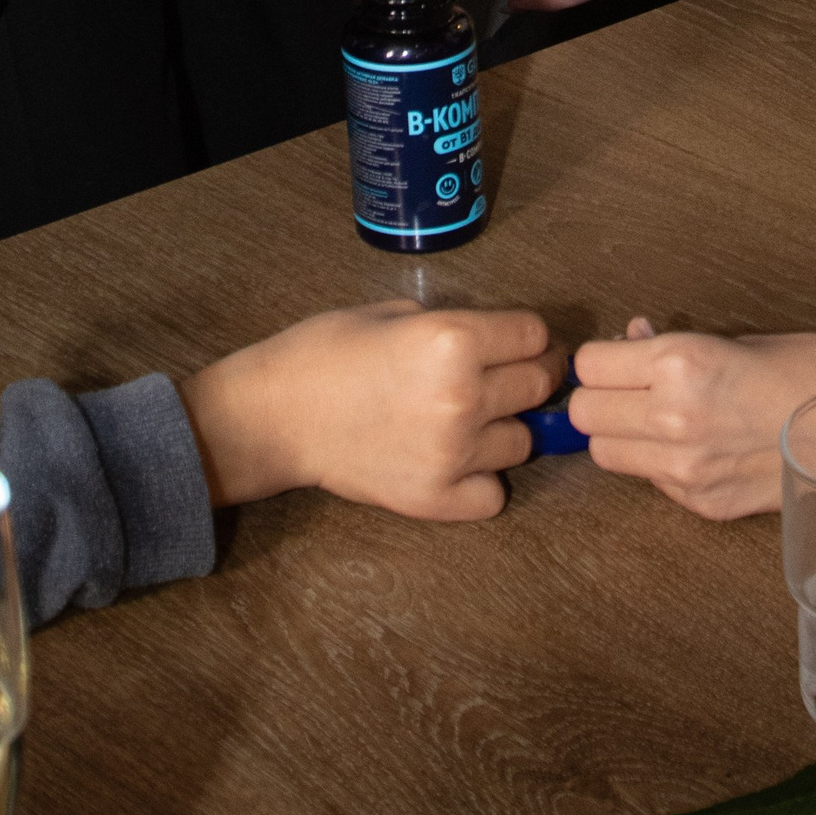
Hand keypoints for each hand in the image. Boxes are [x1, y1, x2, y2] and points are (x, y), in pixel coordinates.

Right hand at [179, 301, 558, 517]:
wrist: (276, 415)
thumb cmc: (327, 352)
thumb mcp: (396, 313)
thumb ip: (454, 326)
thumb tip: (497, 342)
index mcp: (453, 340)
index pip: (536, 336)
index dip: (528, 337)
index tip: (517, 344)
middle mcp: (462, 396)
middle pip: (539, 385)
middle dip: (527, 376)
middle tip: (501, 378)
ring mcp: (452, 454)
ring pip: (522, 441)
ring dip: (502, 429)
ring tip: (463, 421)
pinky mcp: (436, 500)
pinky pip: (495, 494)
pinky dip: (481, 480)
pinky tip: (453, 462)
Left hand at [570, 321, 815, 517]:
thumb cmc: (813, 369)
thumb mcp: (739, 338)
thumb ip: (675, 345)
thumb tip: (632, 338)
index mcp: (681, 363)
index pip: (590, 366)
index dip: (602, 359)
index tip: (619, 356)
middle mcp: (673, 418)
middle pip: (585, 415)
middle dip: (601, 398)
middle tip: (630, 387)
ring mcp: (686, 469)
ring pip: (605, 454)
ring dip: (620, 434)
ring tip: (657, 418)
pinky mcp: (703, 504)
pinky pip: (651, 481)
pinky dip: (657, 463)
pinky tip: (698, 445)